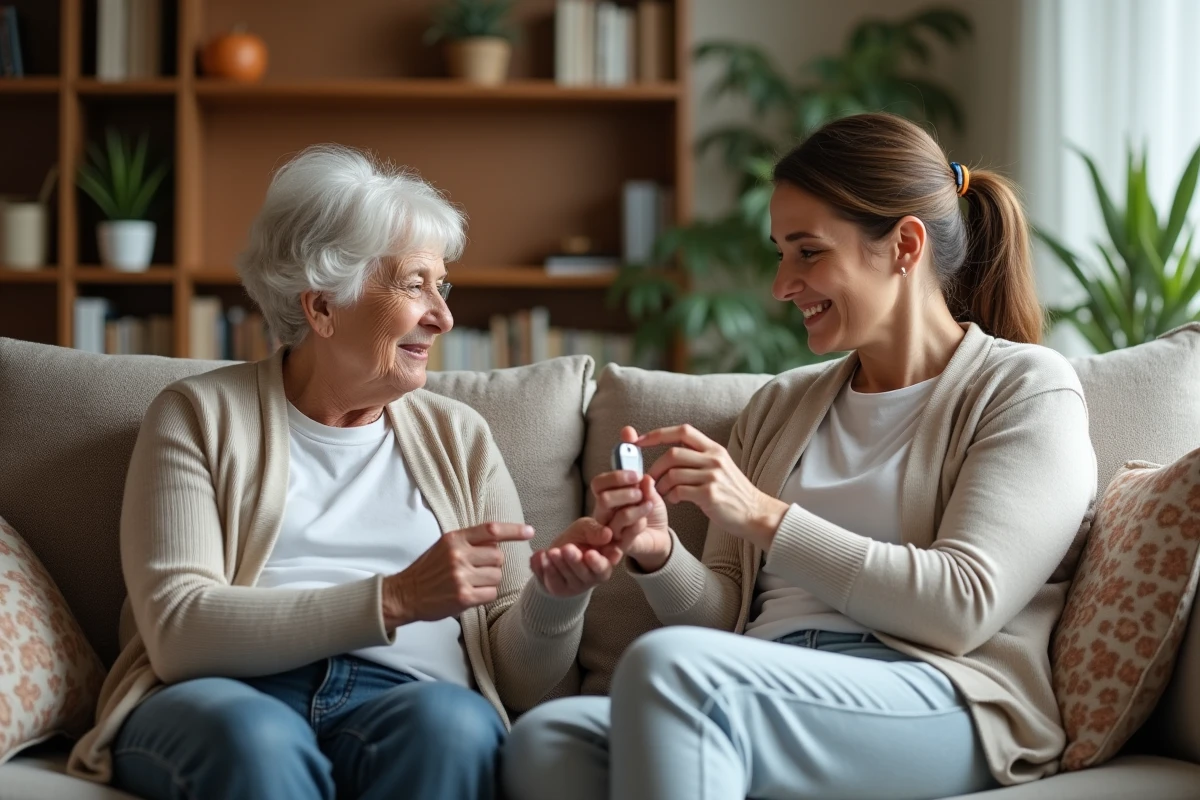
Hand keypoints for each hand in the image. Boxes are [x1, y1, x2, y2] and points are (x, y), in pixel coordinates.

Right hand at [381, 523, 534, 629]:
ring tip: (471, 583)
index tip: (529, 532)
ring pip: (497, 576)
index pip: (491, 530)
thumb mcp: (445, 546)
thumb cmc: (428, 570)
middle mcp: (459, 555)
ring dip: (489, 581)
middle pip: (499, 557)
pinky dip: (485, 595)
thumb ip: (469, 542)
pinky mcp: (463, 597)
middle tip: (478, 570)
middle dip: (494, 565)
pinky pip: (491, 593)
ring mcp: (461, 576)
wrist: (405, 594)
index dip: (513, 530)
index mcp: (455, 539)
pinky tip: (471, 594)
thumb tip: (499, 541)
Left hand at [530, 517, 622, 596]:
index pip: (603, 567)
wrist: (561, 549)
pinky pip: (549, 582)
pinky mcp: (557, 589)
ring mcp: (573, 586)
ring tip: (551, 551)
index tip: (589, 553)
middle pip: (583, 574)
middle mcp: (590, 579)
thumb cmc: (580, 538)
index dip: (596, 562)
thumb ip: (596, 531)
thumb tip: (607, 534)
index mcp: (604, 565)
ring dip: (557, 564)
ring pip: (565, 578)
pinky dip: (542, 569)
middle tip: (566, 548)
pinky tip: (540, 555)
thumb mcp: (587, 529)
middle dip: (574, 560)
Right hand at [591, 426, 672, 571]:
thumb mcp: (644, 482)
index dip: (616, 476)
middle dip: (625, 492)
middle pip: (603, 499)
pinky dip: (638, 525)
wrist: (658, 537)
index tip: (636, 473)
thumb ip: (634, 461)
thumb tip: (628, 430)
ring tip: (650, 503)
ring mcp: (611, 532)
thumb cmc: (647, 508)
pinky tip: (647, 520)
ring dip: (636, 509)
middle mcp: (604, 513)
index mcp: (607, 495)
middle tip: (642, 490)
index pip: (599, 483)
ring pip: (615, 518)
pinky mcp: (621, 548)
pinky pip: (625, 537)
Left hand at [638, 424, 788, 549]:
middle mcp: (714, 459)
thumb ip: (699, 457)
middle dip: (655, 466)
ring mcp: (713, 476)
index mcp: (714, 449)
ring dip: (661, 485)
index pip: (682, 431)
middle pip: (673, 453)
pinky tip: (674, 500)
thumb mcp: (720, 467)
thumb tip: (671, 452)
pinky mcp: (710, 494)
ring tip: (662, 493)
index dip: (658, 434)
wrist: (755, 513)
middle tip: (650, 478)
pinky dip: (671, 496)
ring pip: (673, 473)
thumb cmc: (733, 493)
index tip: (639, 441)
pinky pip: (679, 491)